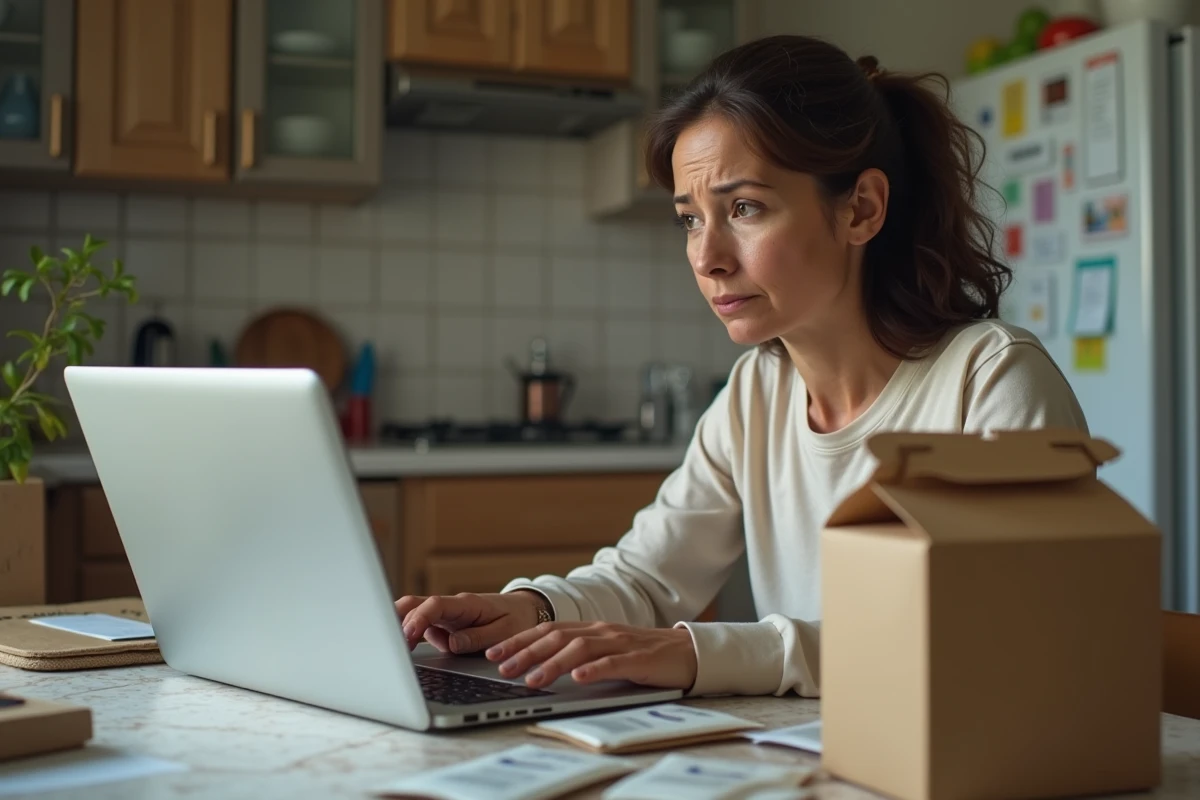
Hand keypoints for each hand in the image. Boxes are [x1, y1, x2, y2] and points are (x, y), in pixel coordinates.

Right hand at [394, 591, 542, 653]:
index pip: (435, 605)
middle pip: (415, 604)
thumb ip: (477, 638)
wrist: (526, 611)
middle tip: (383, 641)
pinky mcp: (445, 624)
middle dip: (395, 618)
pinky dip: (414, 637)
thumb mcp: (504, 633)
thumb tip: (450, 643)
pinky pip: (424, 628)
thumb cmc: (517, 620)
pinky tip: (408, 649)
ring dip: (405, 632)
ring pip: (415, 617)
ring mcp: (446, 615)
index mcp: (466, 604)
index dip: (417, 620)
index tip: (406, 637)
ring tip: (396, 652)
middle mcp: (452, 607)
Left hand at [485, 622, 697, 690]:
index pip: (547, 631)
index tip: (494, 653)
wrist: (687, 652)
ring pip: (580, 649)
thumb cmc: (643, 655)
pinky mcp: (639, 659)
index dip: (519, 640)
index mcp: (591, 629)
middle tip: (502, 668)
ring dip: (553, 664)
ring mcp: (620, 643)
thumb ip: (579, 654)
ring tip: (533, 679)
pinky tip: (579, 679)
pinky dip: (594, 670)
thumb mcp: (606, 651)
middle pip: (557, 638)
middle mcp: (602, 631)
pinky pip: (613, 663)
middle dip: (526, 652)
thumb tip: (539, 666)